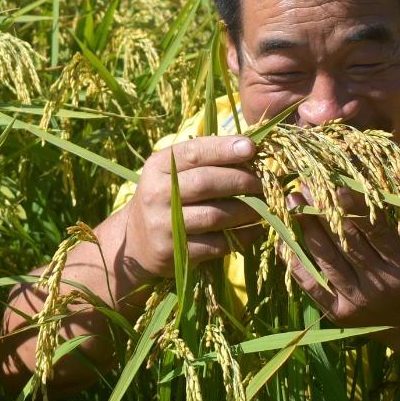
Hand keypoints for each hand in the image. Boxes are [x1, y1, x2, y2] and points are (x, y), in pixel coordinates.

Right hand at [120, 135, 265, 284]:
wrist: (136, 243)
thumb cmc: (167, 198)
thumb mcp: (172, 173)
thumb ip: (204, 160)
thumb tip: (250, 150)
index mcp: (157, 167)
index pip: (194, 153)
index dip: (224, 149)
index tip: (251, 148)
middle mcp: (156, 194)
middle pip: (206, 183)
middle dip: (241, 181)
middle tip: (263, 183)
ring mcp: (163, 225)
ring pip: (215, 216)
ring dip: (246, 211)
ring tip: (262, 207)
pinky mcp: (174, 252)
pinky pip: (216, 244)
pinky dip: (241, 237)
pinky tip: (253, 231)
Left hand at [282, 188, 399, 336]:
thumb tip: (373, 176)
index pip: (377, 231)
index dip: (355, 207)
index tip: (335, 185)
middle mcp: (382, 284)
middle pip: (347, 242)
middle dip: (323, 210)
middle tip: (304, 184)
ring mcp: (358, 301)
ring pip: (326, 259)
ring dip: (306, 229)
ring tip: (292, 202)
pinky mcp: (340, 314)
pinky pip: (312, 284)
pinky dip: (295, 261)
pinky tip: (283, 239)